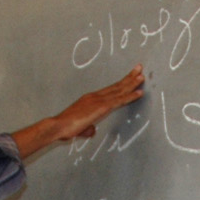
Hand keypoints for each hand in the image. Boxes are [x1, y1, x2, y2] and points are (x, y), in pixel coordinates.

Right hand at [13, 65, 146, 158]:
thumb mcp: (80, 128)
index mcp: (90, 99)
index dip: (120, 83)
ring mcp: (99, 100)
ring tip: (142, 76)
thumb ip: (88, 128)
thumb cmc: (65, 128)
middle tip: (139, 68)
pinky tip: (139, 93)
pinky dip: (130, 96)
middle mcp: (95, 96)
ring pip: (119, 90)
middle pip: (116, 85)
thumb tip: (92, 130)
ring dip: (132, 83)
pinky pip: (119, 100)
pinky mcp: (101, 107)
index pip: (109, 90)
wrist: (58, 126)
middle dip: (128, 77)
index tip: (129, 77)